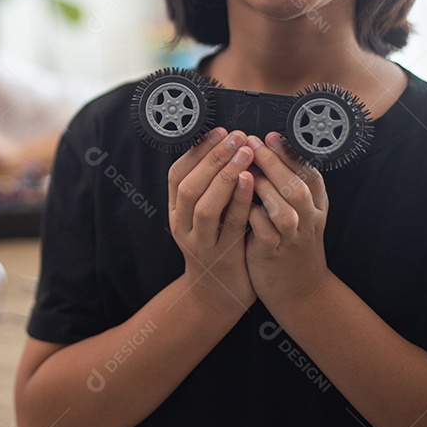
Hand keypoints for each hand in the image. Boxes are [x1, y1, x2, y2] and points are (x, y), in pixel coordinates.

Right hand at [168, 127, 256, 311]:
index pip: (177, 175)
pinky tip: (250, 181)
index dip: (197, 151)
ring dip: (225, 175)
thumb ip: (209, 189)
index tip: (219, 131)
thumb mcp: (204, 217)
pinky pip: (230, 224)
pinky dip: (239, 200)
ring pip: (206, 205)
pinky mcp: (222, 256)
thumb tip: (225, 148)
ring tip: (245, 152)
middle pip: (190, 186)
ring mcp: (200, 242)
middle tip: (236, 136)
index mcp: (176, 212)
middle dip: (213, 157)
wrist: (218, 295)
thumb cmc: (217, 246)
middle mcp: (183, 225)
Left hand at [245, 132, 330, 311]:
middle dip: (273, 162)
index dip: (290, 154)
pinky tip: (239, 204)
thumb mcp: (300, 214)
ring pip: (284, 210)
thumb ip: (289, 186)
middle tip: (252, 143)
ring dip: (264, 188)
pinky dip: (254, 217)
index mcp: (315, 205)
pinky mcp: (274, 255)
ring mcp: (292, 239)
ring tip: (245, 169)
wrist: (300, 291)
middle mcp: (308, 220)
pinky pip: (265, 233)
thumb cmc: (292, 244)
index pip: (309, 173)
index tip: (270, 136)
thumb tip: (265, 150)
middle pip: (296, 186)